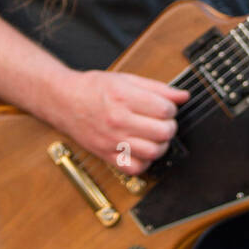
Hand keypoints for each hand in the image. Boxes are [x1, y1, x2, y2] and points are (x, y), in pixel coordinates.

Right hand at [59, 68, 190, 174]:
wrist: (64, 101)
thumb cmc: (94, 88)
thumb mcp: (126, 80)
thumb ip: (157, 88)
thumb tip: (183, 96)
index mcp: (124, 97)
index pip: (164, 109)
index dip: (171, 109)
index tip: (166, 108)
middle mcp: (118, 120)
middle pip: (163, 132)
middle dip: (170, 126)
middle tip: (163, 122)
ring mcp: (112, 140)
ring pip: (153, 152)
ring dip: (161, 145)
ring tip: (155, 136)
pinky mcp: (106, 155)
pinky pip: (135, 168)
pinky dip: (145, 161)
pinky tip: (142, 149)